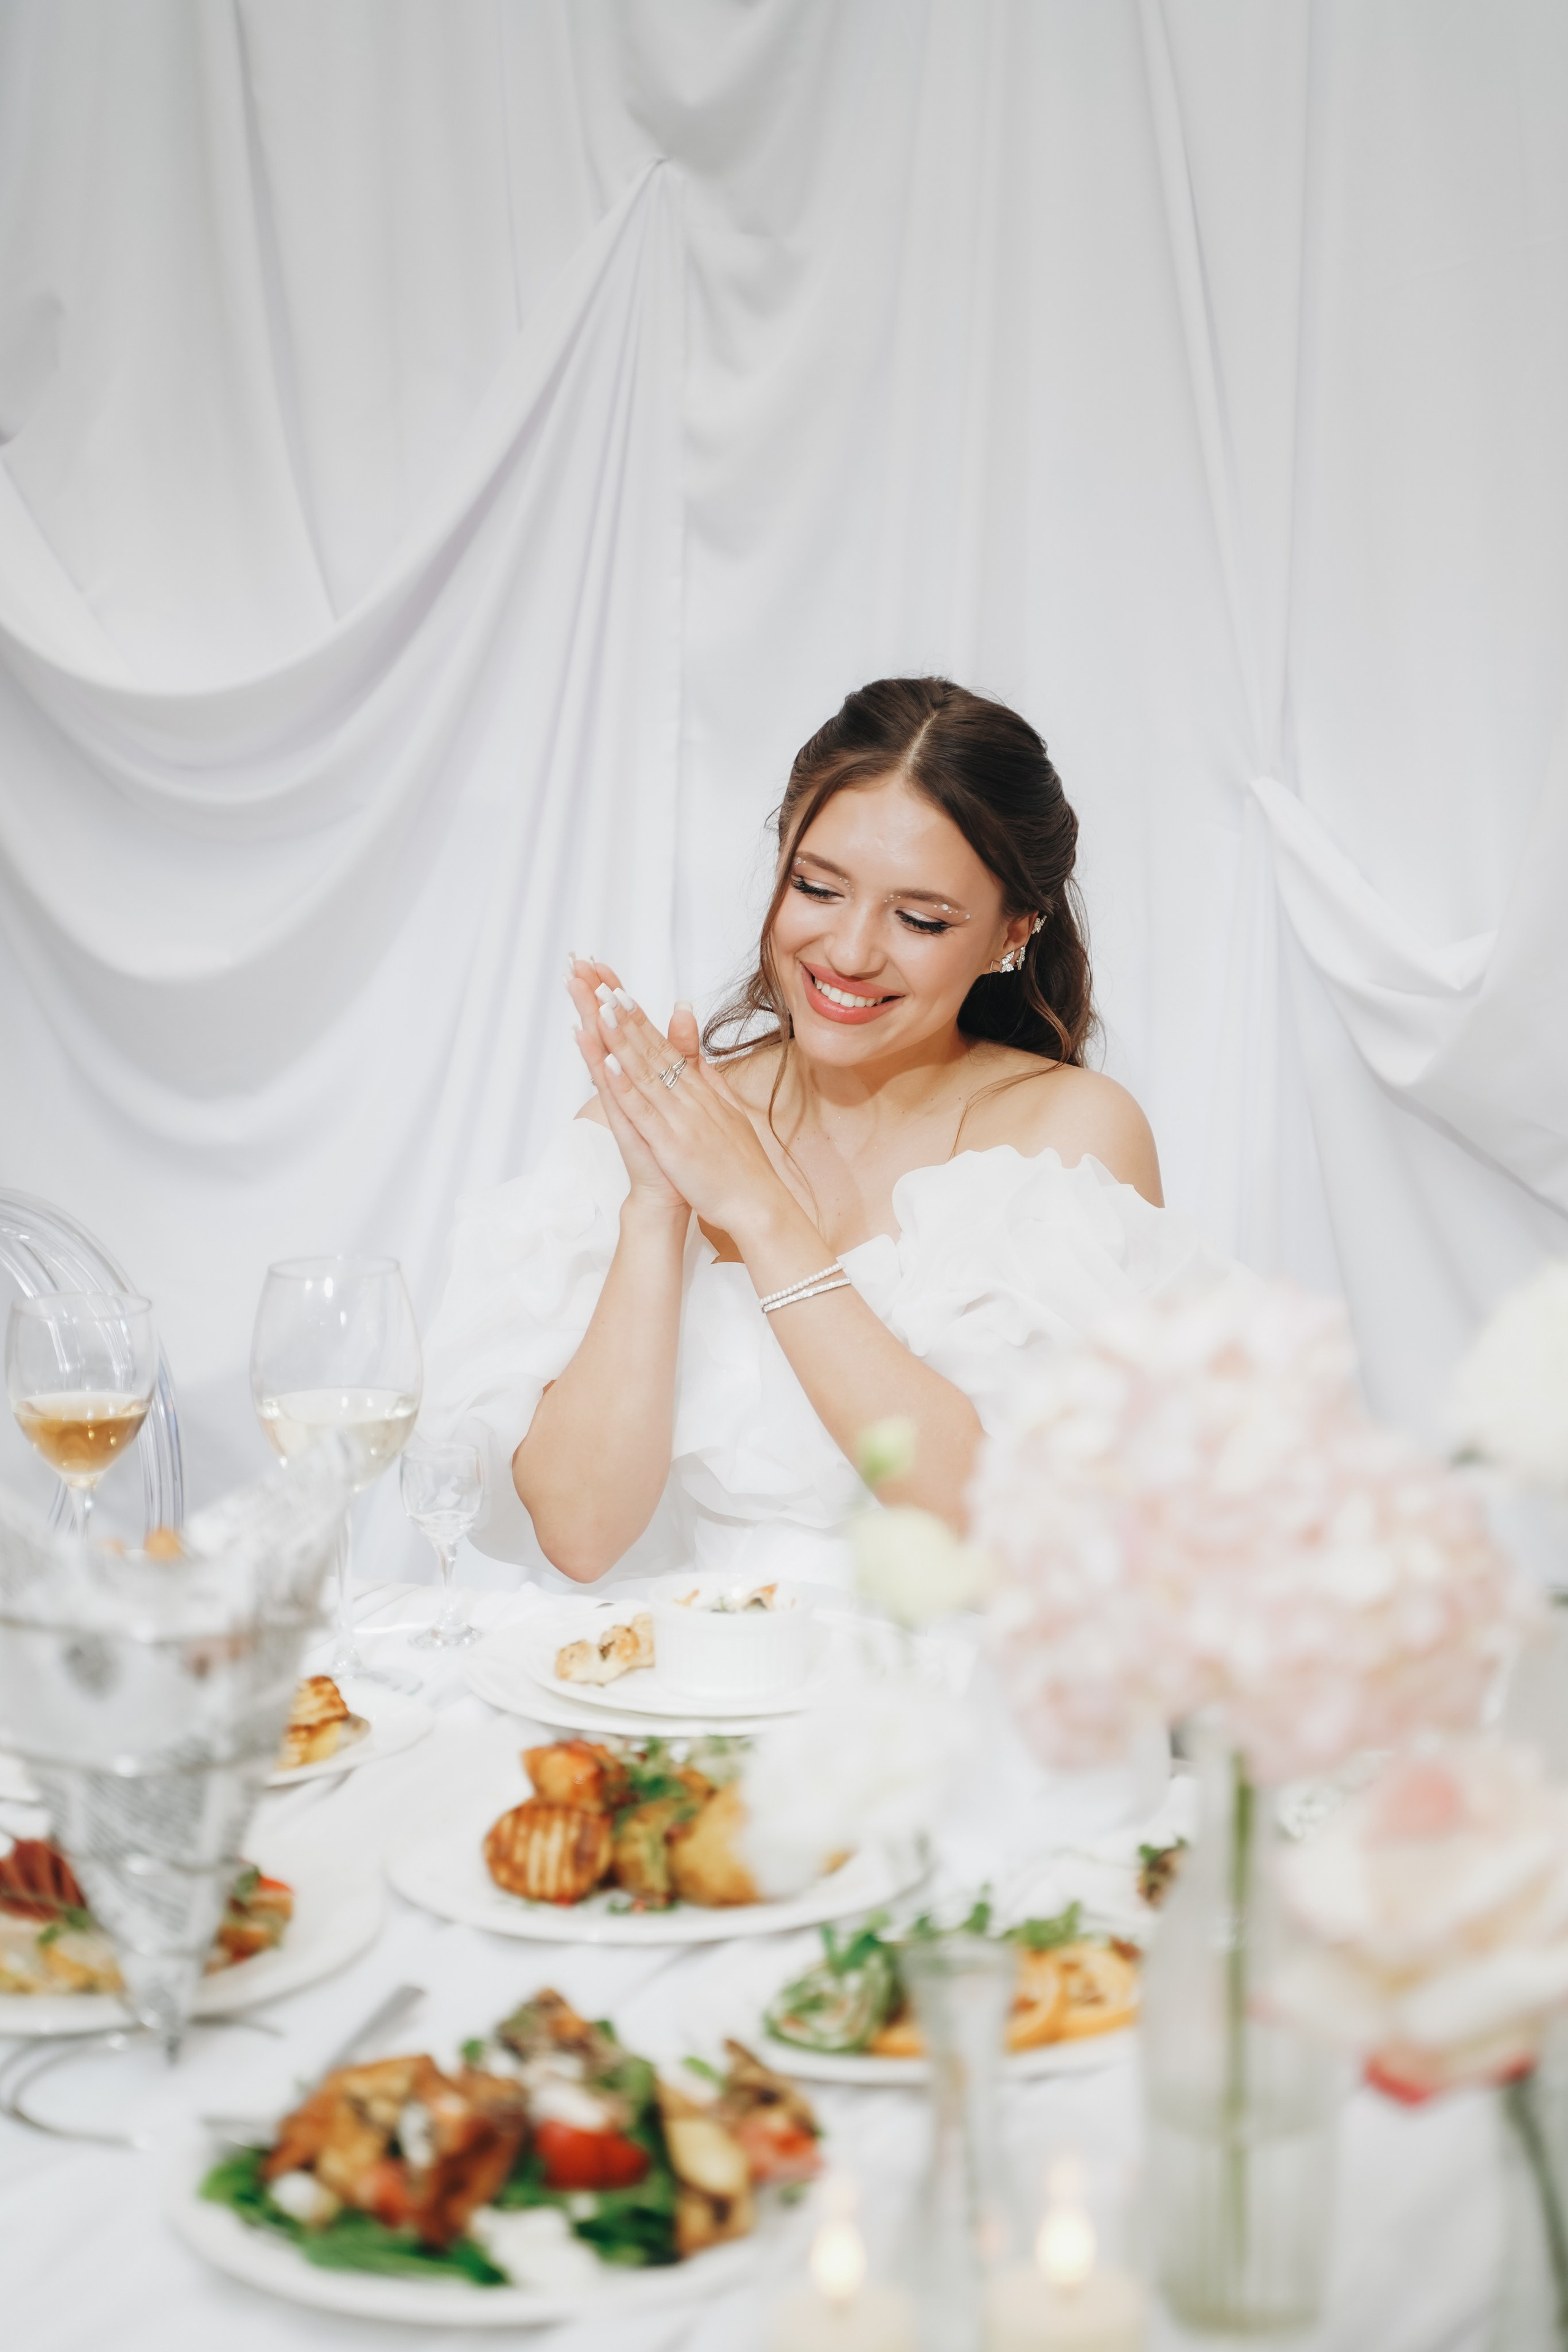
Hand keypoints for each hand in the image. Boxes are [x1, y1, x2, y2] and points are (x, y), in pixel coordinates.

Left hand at [584, 972, 794, 1239]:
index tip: (612, 984)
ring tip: (598, 1003)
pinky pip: (644, 1110)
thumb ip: (705, 1071)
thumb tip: (692, 1043)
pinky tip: (609, 1061)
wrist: (758, 1203)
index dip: (635, 1012)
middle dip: (620, 1009)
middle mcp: (689, 1094)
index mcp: (699, 1088)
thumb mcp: (725, 1106)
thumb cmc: (739, 1162)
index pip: (662, 1042)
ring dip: (620, 1035)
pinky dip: (626, 1085)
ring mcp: (680, 1117)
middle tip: (595, 976)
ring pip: (644, 1069)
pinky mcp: (672, 1143)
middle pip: (649, 1044)